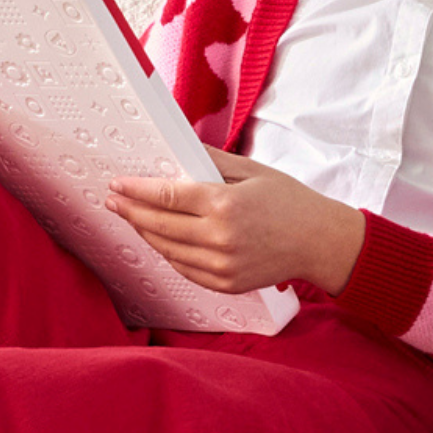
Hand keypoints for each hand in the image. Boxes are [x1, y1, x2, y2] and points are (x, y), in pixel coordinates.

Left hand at [106, 147, 366, 296]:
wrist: (319, 242)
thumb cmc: (290, 202)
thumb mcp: (252, 170)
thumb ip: (211, 161)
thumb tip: (179, 148)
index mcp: (225, 204)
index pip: (166, 197)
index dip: (137, 191)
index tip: (118, 185)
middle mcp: (219, 238)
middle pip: (159, 225)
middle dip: (131, 212)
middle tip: (113, 201)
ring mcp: (222, 265)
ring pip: (167, 250)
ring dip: (145, 234)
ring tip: (133, 220)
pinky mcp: (226, 283)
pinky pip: (184, 270)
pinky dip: (168, 254)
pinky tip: (160, 241)